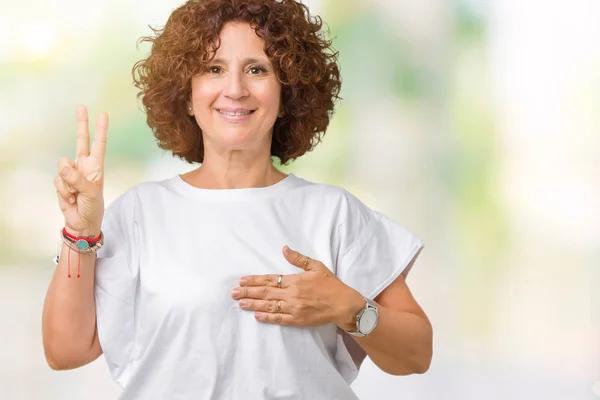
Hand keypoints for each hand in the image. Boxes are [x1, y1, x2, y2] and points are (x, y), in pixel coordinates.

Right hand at [54, 105, 107, 236]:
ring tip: (77, 194)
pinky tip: (71, 198)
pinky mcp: (61, 182)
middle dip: (81, 124)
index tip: (103, 115)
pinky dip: (64, 191)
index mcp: (96, 167)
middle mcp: (84, 166)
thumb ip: (78, 179)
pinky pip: (58, 181)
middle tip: (81, 107)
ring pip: (63, 166)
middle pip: (80, 141)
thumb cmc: (93, 207)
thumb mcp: (91, 193)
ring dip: (69, 183)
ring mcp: (71, 173)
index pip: (99, 145)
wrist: (81, 222)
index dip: (100, 130)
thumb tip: (63, 165)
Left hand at [232, 246, 364, 328]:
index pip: (269, 279)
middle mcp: (292, 295)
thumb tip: (284, 248)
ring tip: (240, 303)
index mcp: (295, 280)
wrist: (343, 304)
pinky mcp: (297, 320)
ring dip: (253, 304)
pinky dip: (267, 317)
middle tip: (233, 292)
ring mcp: (294, 309)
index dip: (254, 280)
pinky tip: (256, 315)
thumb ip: (299, 259)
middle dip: (247, 292)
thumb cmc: (330, 284)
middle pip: (265, 293)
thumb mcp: (316, 266)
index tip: (241, 280)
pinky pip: (278, 319)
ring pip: (269, 306)